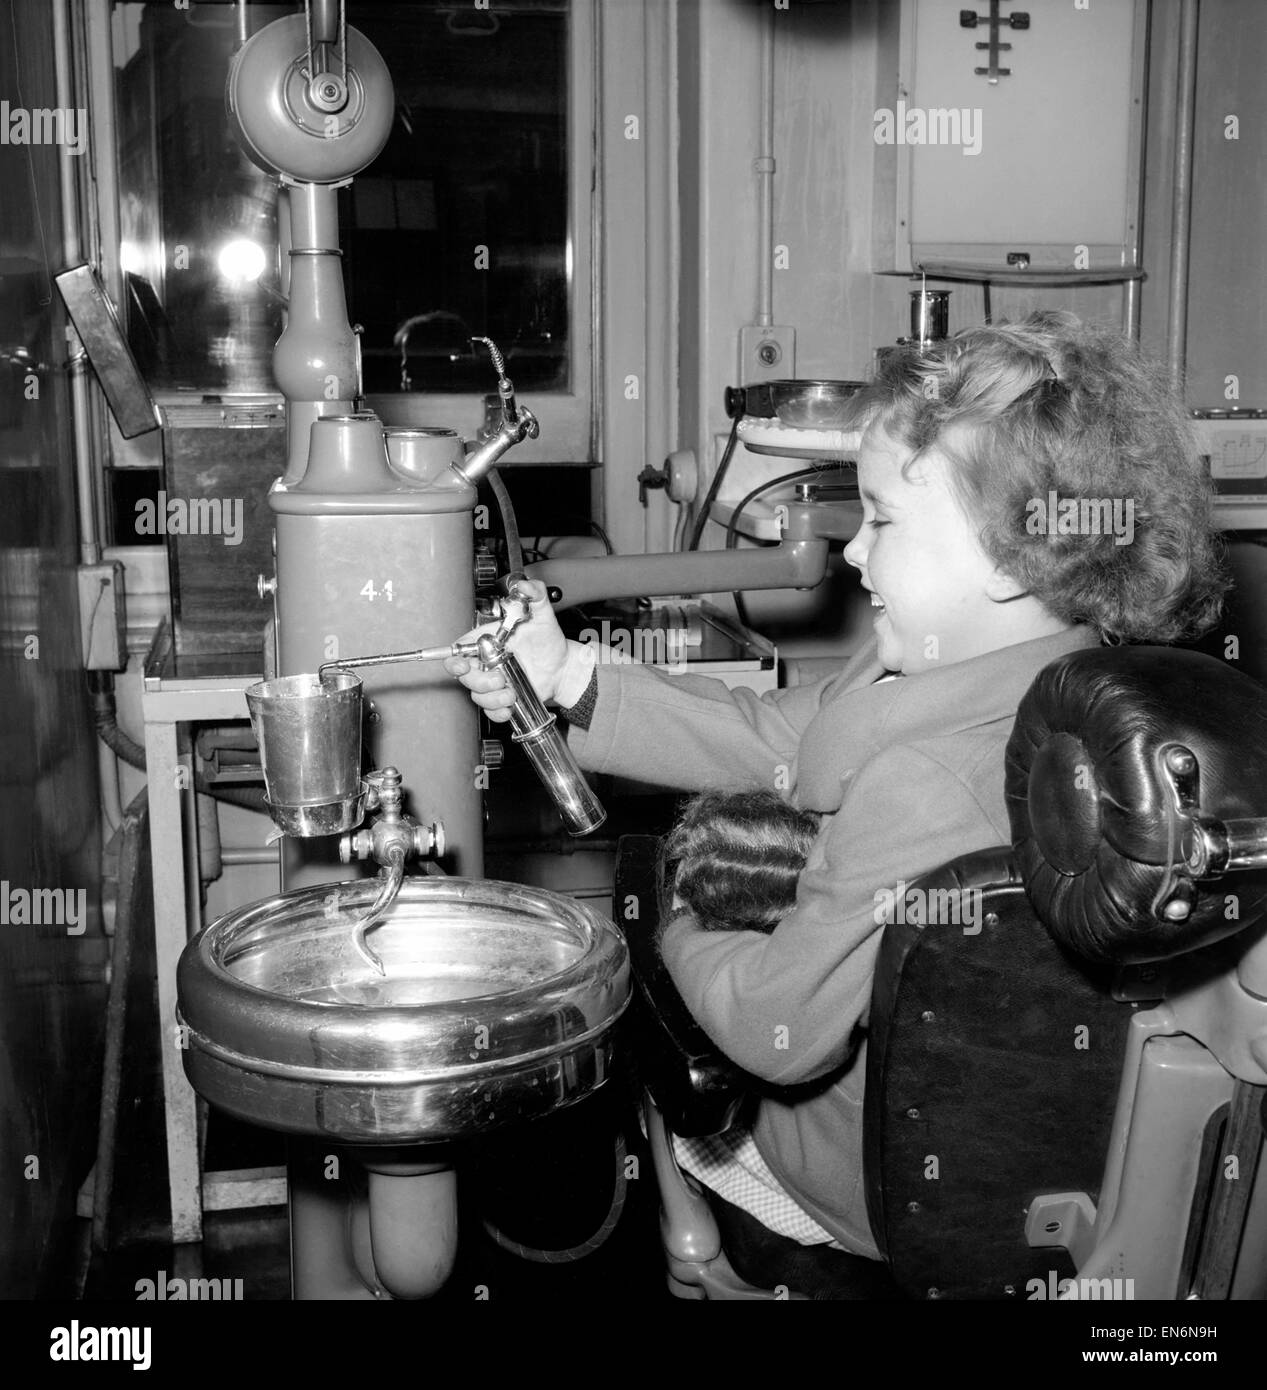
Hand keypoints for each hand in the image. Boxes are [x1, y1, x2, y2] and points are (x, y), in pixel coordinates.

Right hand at [443, 579, 574, 722]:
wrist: (563, 666)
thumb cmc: (549, 641)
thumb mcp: (543, 615)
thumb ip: (535, 594)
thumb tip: (524, 585)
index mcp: (487, 641)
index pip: (458, 650)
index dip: (454, 659)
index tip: (463, 664)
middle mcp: (487, 662)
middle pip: (464, 676)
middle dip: (480, 681)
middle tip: (500, 679)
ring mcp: (493, 682)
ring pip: (476, 695)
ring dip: (492, 698)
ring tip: (511, 693)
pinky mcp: (501, 698)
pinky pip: (490, 711)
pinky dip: (498, 712)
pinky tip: (510, 705)